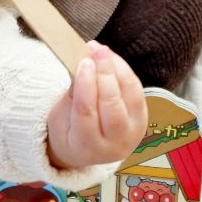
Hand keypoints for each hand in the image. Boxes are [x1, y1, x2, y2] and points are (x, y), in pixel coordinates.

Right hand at [46, 41, 146, 169]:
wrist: (87, 150)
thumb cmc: (68, 132)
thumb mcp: (59, 117)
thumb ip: (72, 95)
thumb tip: (82, 65)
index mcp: (86, 147)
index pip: (86, 113)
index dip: (86, 85)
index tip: (84, 62)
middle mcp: (114, 145)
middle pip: (111, 105)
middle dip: (105, 74)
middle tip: (96, 51)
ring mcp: (133, 134)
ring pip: (130, 97)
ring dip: (118, 70)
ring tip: (104, 52)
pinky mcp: (143, 120)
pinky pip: (137, 93)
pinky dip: (126, 73)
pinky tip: (114, 60)